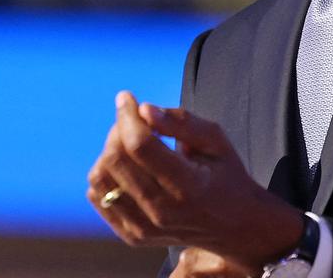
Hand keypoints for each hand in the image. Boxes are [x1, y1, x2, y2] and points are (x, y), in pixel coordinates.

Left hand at [86, 91, 302, 274]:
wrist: (234, 225)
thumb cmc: (226, 176)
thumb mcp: (216, 140)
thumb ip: (182, 122)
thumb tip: (144, 109)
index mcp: (189, 186)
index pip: (141, 146)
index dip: (127, 116)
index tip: (126, 97)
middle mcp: (163, 211)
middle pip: (116, 160)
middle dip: (118, 129)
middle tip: (133, 120)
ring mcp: (144, 228)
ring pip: (100, 179)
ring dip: (109, 151)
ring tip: (130, 143)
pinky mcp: (132, 236)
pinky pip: (99, 197)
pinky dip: (105, 174)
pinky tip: (126, 166)